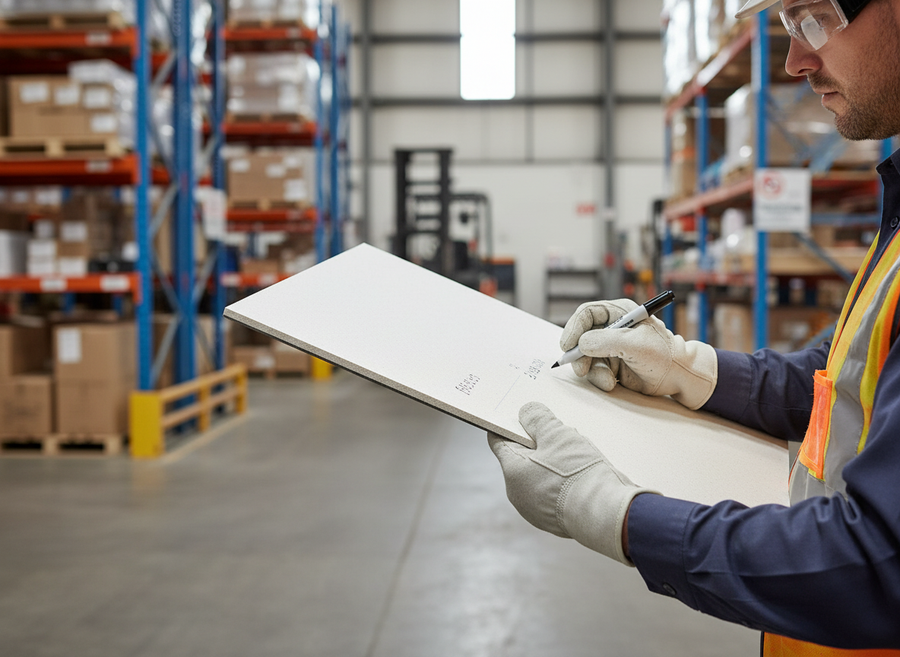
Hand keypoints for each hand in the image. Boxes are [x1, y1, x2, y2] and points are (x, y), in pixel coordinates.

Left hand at [488, 402, 657, 564]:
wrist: (608, 515)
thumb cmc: (579, 474)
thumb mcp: (557, 434)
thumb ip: (538, 419)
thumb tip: (526, 412)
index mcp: (513, 472)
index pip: (499, 441)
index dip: (510, 425)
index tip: (523, 416)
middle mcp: (519, 495)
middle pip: (523, 459)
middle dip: (540, 445)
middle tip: (561, 436)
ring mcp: (537, 512)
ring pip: (541, 476)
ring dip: (555, 464)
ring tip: (579, 457)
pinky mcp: (556, 522)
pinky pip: (556, 494)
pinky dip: (565, 483)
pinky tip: (585, 477)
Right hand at [560, 298, 717, 409]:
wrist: (679, 377)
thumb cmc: (664, 355)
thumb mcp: (635, 345)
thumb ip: (606, 341)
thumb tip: (581, 344)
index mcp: (619, 313)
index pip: (587, 314)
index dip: (574, 328)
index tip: (567, 345)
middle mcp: (612, 328)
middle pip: (582, 336)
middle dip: (579, 354)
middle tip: (580, 369)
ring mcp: (611, 347)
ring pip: (586, 357)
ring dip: (592, 370)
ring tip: (606, 380)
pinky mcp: (612, 364)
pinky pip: (595, 370)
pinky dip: (600, 378)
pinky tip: (612, 383)